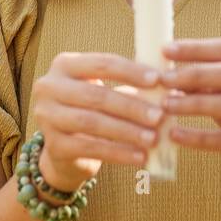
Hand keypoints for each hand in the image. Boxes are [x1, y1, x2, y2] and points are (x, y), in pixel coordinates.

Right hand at [30, 52, 164, 191]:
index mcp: (64, 64)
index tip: (157, 80)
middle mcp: (49, 87)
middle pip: (96, 95)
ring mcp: (47, 116)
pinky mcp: (53, 145)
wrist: (68, 150)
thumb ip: (132, 86)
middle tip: (160, 116)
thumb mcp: (108, 92)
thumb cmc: (95, 111)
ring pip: (93, 122)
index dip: (131, 72)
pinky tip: (140, 157)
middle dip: (131, 106)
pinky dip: (119, 153)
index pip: (102, 63)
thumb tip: (173, 89)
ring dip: (127, 131)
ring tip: (153, 138)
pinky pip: (91, 148)